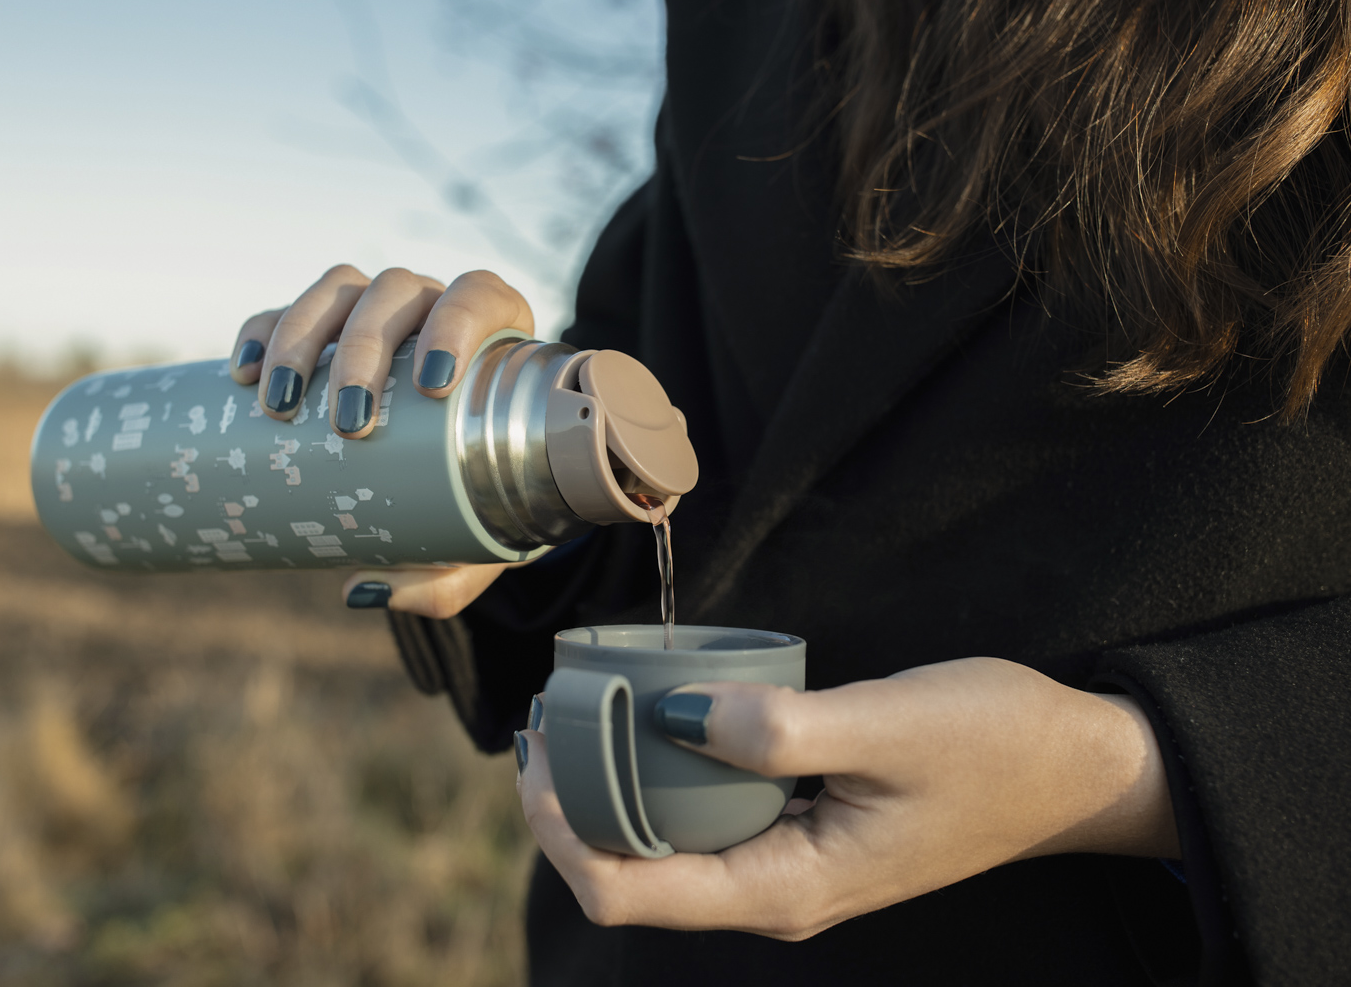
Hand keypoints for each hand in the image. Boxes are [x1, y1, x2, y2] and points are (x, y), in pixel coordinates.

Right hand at [231, 265, 535, 617]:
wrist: (474, 474)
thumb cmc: (487, 502)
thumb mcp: (479, 542)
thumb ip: (440, 578)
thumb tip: (362, 590)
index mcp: (495, 336)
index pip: (479, 297)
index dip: (457, 324)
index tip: (433, 384)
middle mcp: (434, 308)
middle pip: (397, 293)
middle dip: (365, 352)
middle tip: (348, 422)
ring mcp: (377, 309)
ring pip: (341, 289)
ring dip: (304, 334)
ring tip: (279, 403)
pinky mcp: (325, 324)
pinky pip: (288, 308)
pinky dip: (262, 329)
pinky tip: (242, 372)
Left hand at [517, 656, 1178, 939]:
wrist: (1074, 770)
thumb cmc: (993, 745)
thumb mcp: (888, 725)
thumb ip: (778, 729)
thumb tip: (672, 714)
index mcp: (785, 888)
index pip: (631, 891)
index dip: (564, 833)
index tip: (535, 755)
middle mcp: (774, 895)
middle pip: (632, 876)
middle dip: (568, 809)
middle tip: (540, 721)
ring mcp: (787, 870)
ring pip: (663, 850)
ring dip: (608, 793)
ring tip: (571, 717)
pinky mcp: (800, 837)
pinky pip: (703, 822)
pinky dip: (659, 779)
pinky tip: (646, 724)